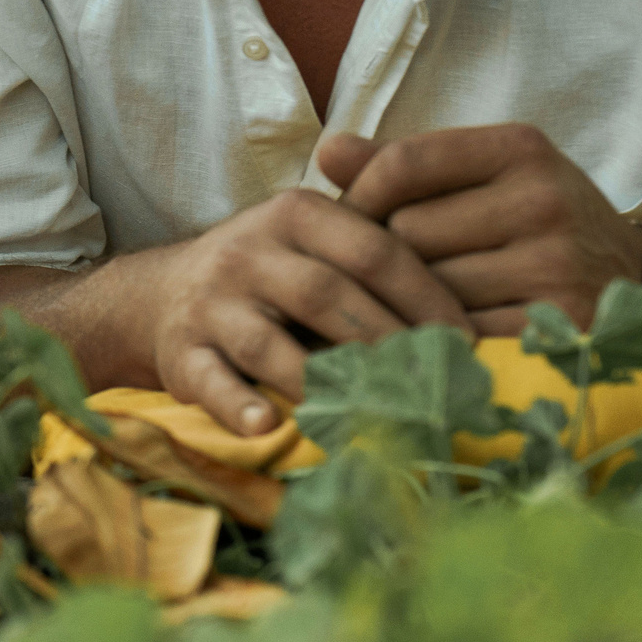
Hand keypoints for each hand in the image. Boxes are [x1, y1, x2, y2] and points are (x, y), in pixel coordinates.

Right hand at [129, 187, 470, 435]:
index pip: (372, 248)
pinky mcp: (182, 352)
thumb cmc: (272, 272)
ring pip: (270, 342)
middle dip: (386, 342)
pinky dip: (238, 405)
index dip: (426, 296)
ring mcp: (210, 303)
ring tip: (373, 415)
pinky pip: (211, 379)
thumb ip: (378, 250)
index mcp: (292, 214)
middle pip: (325, 294)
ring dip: (325, 382)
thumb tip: (476, 303)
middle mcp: (246, 251)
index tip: (467, 340)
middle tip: (435, 385)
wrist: (165, 294)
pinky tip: (267, 427)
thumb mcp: (315, 239)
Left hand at [323, 125, 641, 334]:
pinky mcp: (561, 323)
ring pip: (428, 287)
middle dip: (385, 255)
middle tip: (383, 271)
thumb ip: (402, 164)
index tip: (345, 220)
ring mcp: (557, 263)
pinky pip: (461, 332)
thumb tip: (328, 151)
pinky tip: (437, 334)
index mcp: (519, 149)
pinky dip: (439, 337)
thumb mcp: (481, 174)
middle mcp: (544, 199)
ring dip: (409, 301)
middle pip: (407, 232)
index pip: (402, 164)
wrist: (630, 275)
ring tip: (410, 302)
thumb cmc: (531, 219)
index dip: (358, 196)